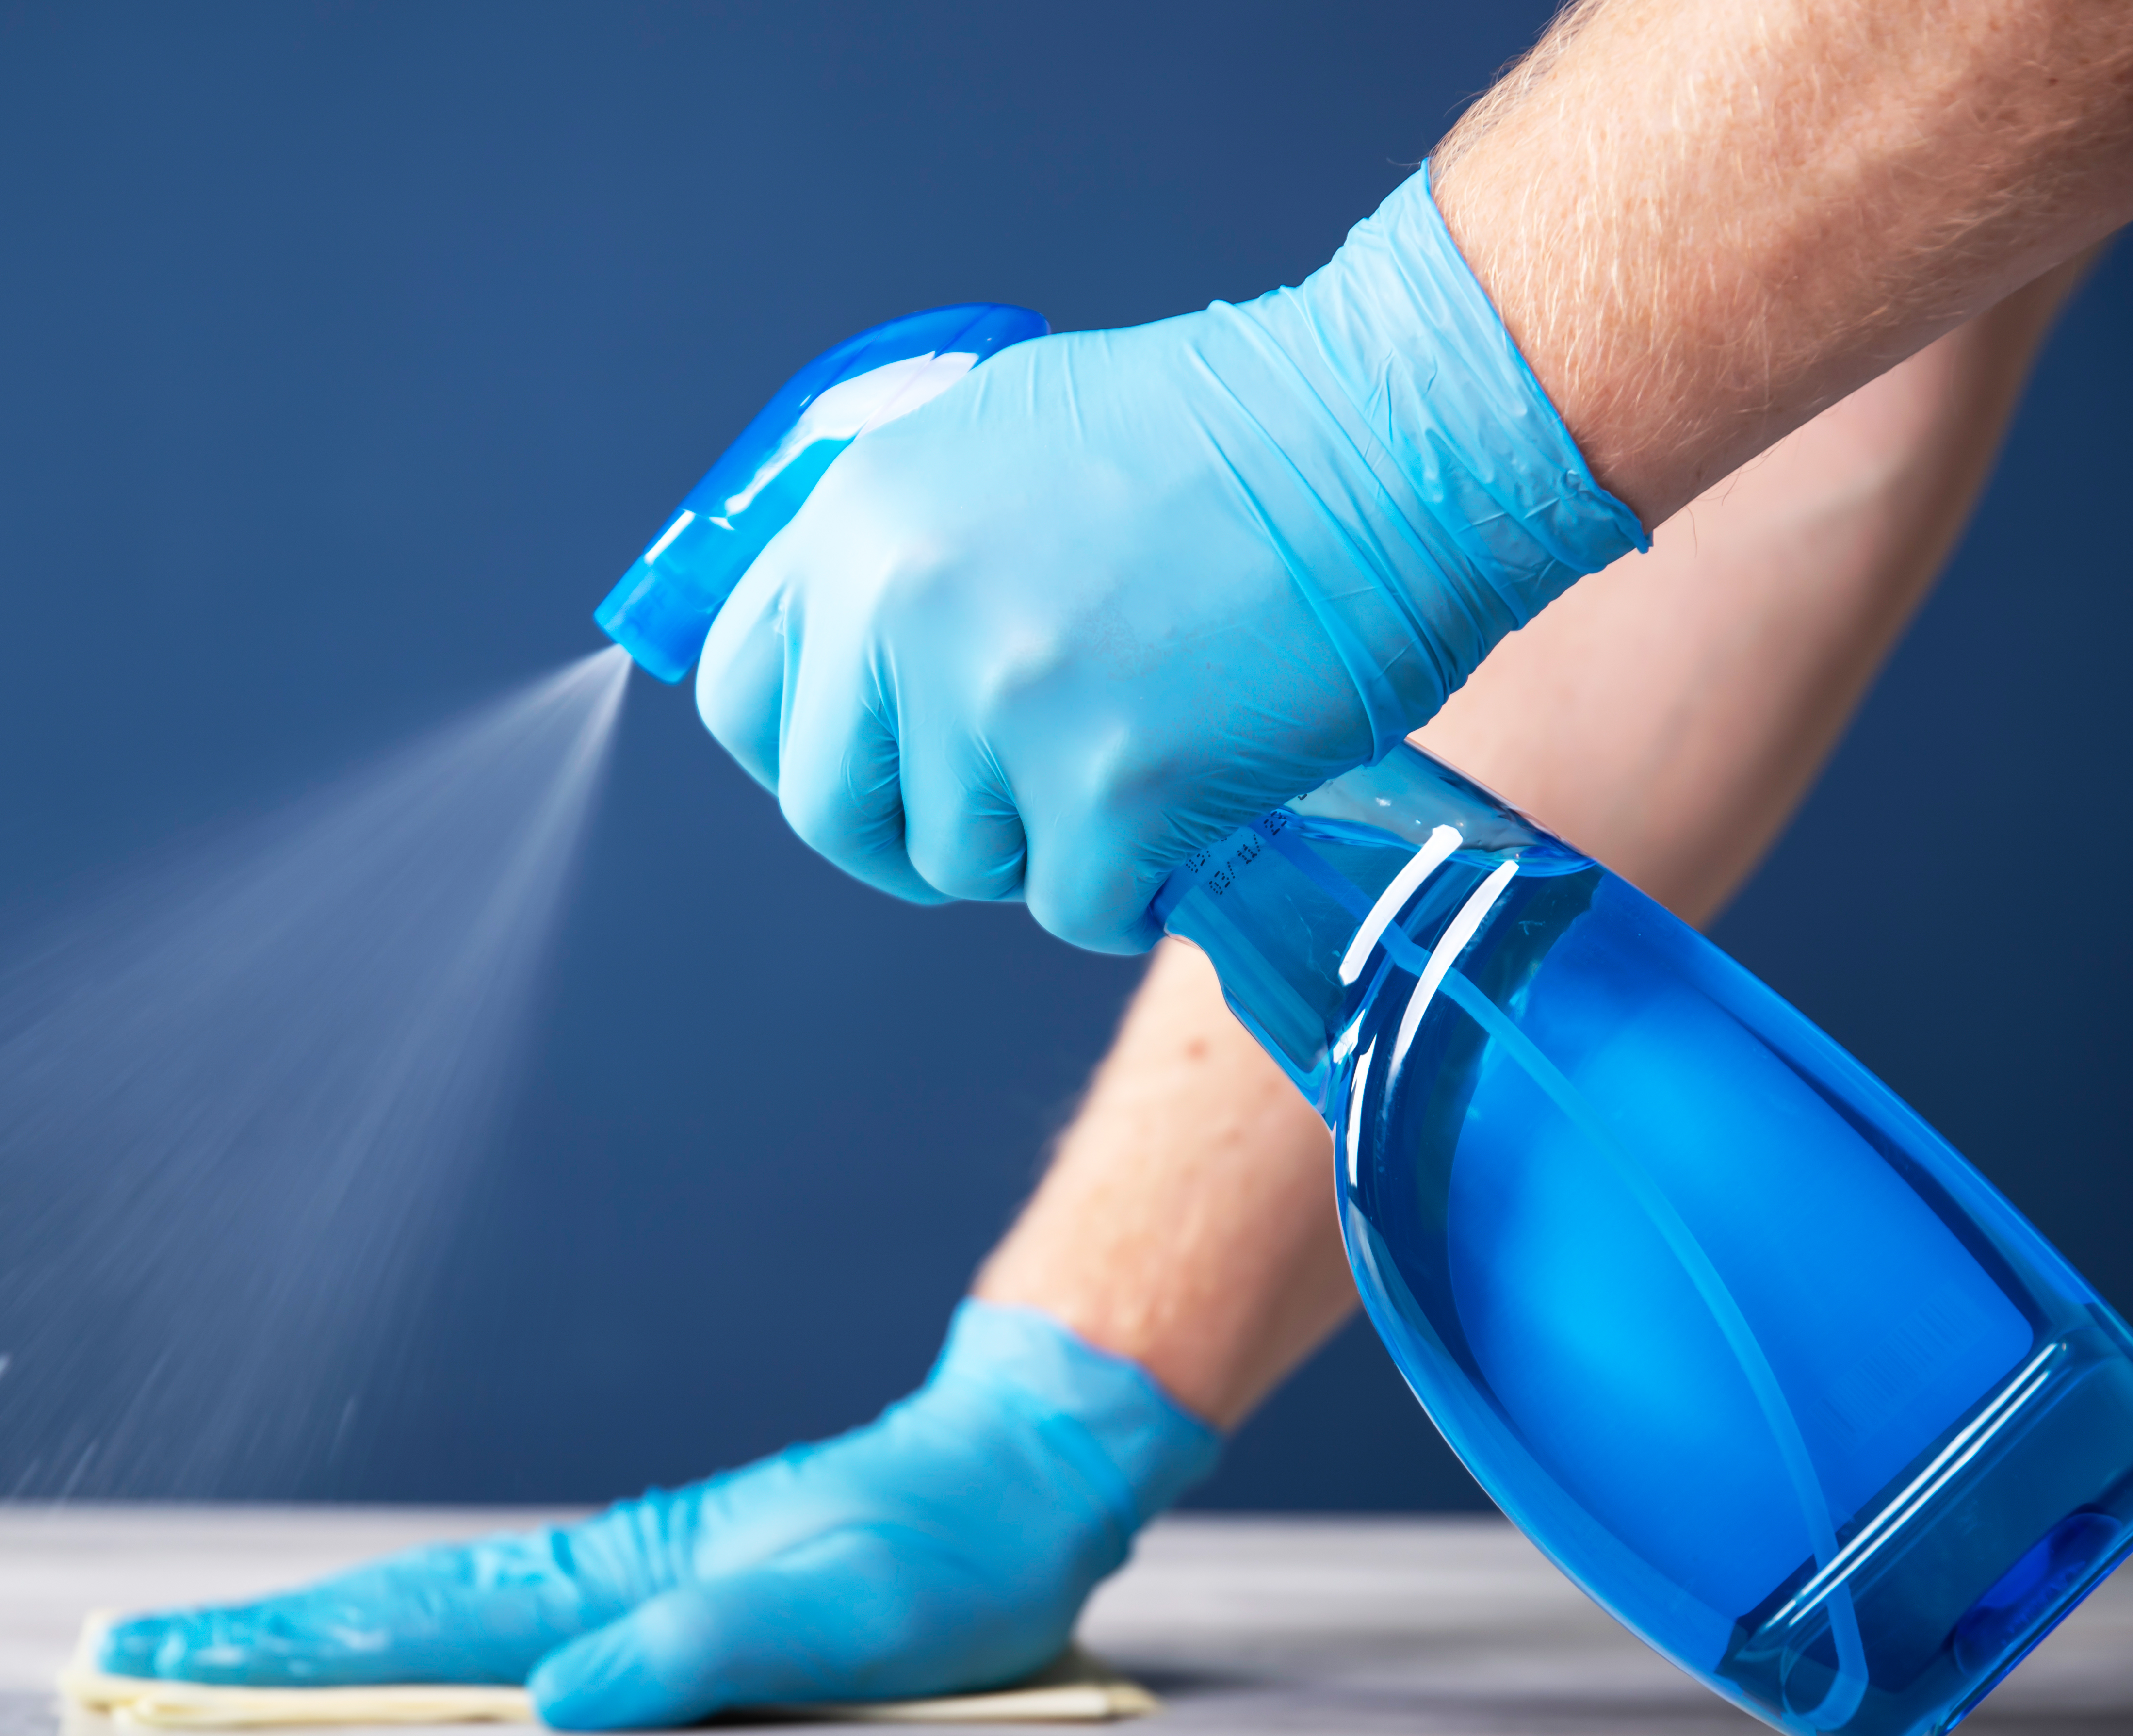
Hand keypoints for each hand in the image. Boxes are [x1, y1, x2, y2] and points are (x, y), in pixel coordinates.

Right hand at [93, 1303, 1219, 1729]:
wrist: (1006, 1488)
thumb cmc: (940, 1562)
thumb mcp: (843, 1622)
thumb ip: (705, 1655)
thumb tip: (559, 1703)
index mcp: (618, 1582)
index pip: (418, 1622)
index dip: (286, 1651)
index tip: (164, 1661)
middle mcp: (599, 1580)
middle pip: (395, 1613)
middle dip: (256, 1646)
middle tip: (123, 1666)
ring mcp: (620, 1588)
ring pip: (435, 1617)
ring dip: (317, 1645)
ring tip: (206, 1671)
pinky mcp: (654, 1606)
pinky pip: (499, 1628)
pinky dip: (411, 1645)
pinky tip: (383, 1672)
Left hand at [694, 171, 1644, 954]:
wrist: (1392, 435)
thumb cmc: (1232, 429)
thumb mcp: (1005, 437)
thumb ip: (909, 549)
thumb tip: (859, 657)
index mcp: (859, 518)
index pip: (740, 691)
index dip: (803, 750)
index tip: (870, 769)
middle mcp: (900, 612)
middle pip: (829, 810)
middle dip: (911, 834)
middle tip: (1006, 813)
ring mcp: (1000, 705)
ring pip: (965, 863)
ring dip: (1047, 842)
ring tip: (1141, 755)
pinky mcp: (1110, 791)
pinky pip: (1078, 909)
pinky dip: (1133, 888)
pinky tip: (1195, 808)